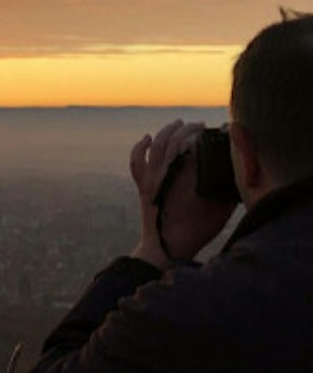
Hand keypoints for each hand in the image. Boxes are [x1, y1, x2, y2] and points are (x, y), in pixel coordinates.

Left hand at [129, 120, 236, 268]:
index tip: (211, 130)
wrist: (166, 248)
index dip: (201, 135)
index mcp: (186, 178)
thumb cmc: (196, 232)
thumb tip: (236, 174)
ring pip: (155, 146)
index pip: (192, 147)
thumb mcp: (220, 210)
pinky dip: (139, 147)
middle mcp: (165, 174)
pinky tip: (146, 138)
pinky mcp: (142, 185)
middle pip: (173, 141)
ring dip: (167, 131)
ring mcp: (150, 179)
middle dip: (187, 130)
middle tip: (199, 125)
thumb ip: (227, 190)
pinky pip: (136, 161)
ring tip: (178, 123)